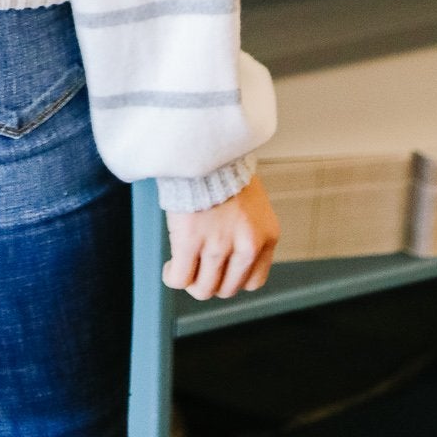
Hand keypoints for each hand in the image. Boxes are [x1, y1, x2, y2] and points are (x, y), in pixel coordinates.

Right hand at [162, 173, 279, 300]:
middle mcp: (247, 246)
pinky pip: (180, 278)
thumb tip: (230, 261)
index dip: (232, 278)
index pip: (253, 282)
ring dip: (191, 281)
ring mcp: (218, 246)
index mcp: (267, 237)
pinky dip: (173, 276)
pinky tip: (170, 266)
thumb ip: (248, 233)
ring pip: (203, 289)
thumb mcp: (253, 205)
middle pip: (226, 289)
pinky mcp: (190, 241)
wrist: (205, 147)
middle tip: (197, 266)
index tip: (220, 269)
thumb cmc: (225, 170)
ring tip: (182, 266)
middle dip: (210, 281)